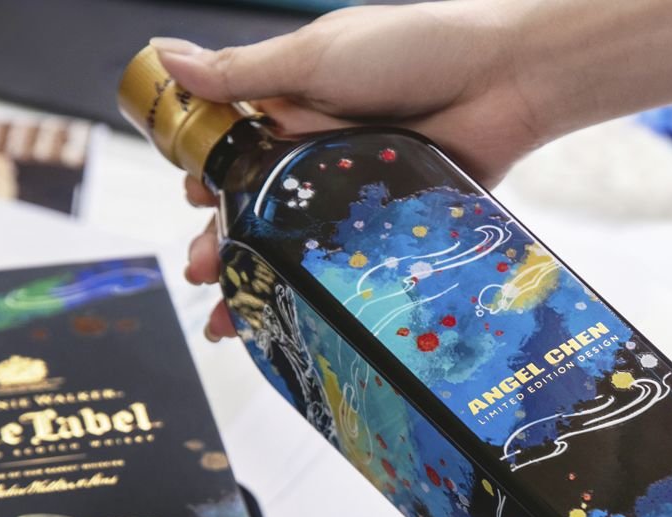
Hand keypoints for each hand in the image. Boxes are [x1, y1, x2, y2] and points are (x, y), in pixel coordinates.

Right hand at [152, 1, 548, 338]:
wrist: (505, 77)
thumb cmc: (413, 48)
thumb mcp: (314, 57)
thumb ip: (242, 73)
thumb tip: (166, 57)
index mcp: (291, 104)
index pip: (232, 149)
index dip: (207, 179)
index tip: (193, 202)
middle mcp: (318, 147)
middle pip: (259, 205)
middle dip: (226, 244)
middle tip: (204, 274)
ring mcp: (355, 186)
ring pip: (299, 240)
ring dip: (265, 276)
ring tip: (236, 313)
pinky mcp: (391, 217)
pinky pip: (350, 255)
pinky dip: (322, 285)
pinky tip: (299, 313)